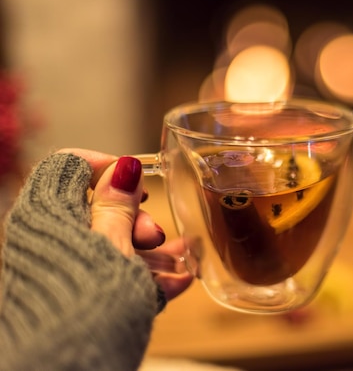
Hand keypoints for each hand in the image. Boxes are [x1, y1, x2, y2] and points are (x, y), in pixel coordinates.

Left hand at [57, 148, 193, 300]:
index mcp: (49, 214)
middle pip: (96, 208)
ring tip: (181, 262)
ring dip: (146, 251)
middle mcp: (51, 237)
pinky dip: (140, 275)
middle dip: (135, 218)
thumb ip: (118, 206)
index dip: (107, 166)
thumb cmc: (90, 308)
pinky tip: (175, 282)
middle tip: (155, 238)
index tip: (139, 182)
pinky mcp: (78, 293)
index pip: (70, 166)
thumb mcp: (114, 249)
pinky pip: (110, 273)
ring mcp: (65, 267)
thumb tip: (125, 166)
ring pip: (110, 244)